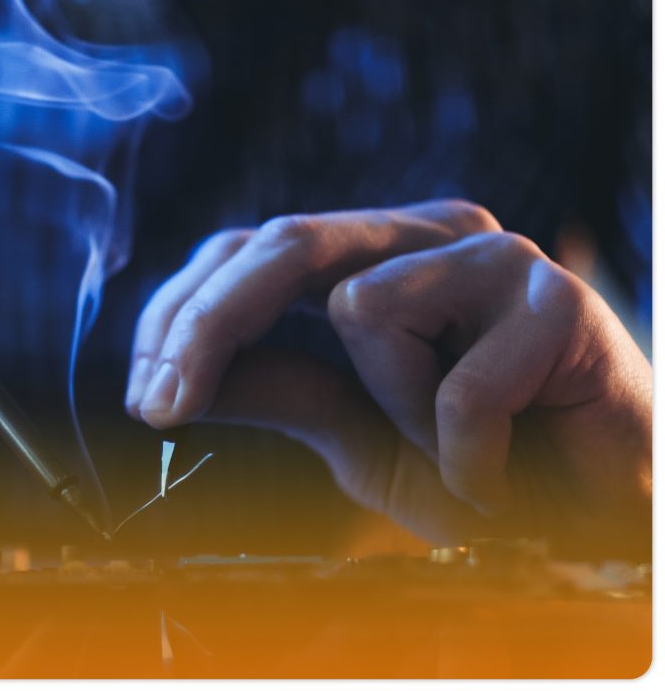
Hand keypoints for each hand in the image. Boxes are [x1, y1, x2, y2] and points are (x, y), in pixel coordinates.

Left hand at [126, 200, 650, 558]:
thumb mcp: (354, 434)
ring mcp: (493, 253)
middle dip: (207, 327)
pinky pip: (458, 385)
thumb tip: (166, 380)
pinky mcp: (557, 296)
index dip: (181, 314)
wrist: (602, 510)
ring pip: (364, 305)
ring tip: (454, 452)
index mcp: (373, 254)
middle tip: (158, 409)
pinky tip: (504, 472)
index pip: (250, 250)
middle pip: (284, 241)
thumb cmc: (481, 464)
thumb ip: (275, 391)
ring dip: (393, 412)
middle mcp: (424, 235)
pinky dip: (465, 456)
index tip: (142, 395)